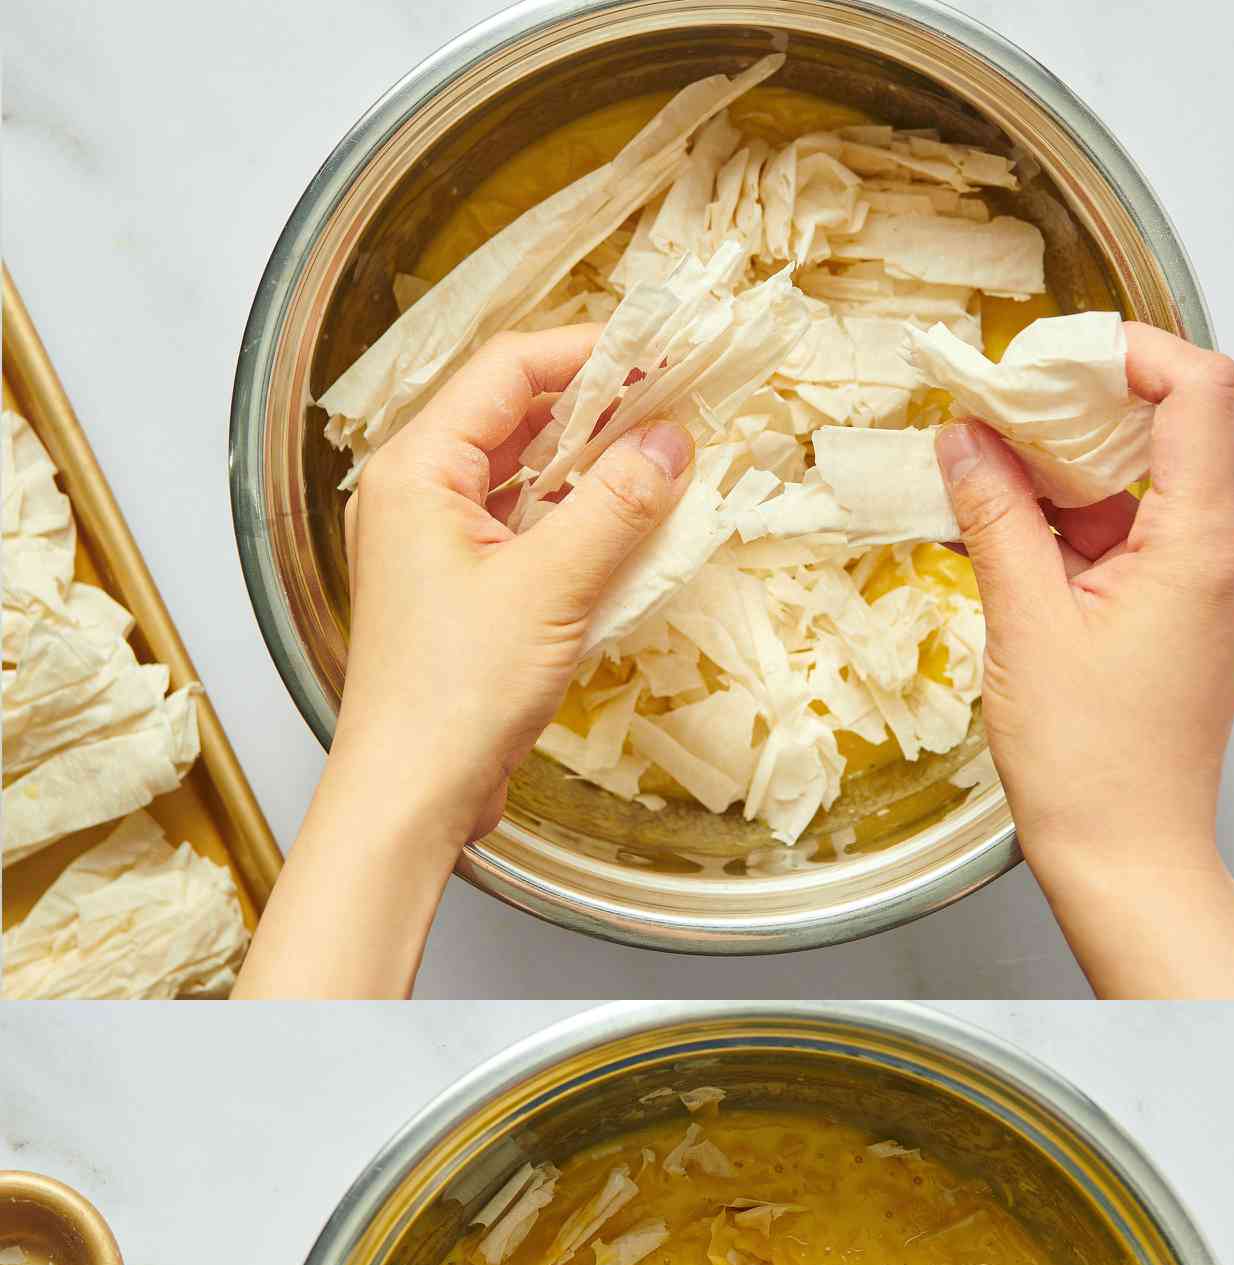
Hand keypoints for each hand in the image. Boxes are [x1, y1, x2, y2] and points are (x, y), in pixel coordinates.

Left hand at [235, 328, 692, 996]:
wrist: (411, 794)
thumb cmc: (452, 694)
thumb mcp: (550, 588)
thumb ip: (616, 507)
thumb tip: (671, 440)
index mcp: (417, 469)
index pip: (506, 370)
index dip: (588, 353)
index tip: (661, 356)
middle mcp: (418, 495)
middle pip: (515, 417)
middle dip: (598, 409)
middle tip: (675, 407)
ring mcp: (438, 545)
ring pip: (525, 476)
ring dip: (591, 468)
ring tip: (663, 463)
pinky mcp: (462, 593)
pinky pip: (526, 531)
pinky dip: (577, 522)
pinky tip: (629, 532)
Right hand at [937, 329, 1233, 997]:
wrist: (1129, 859)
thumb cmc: (1091, 768)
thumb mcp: (1024, 625)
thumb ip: (996, 515)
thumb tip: (965, 439)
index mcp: (1208, 546)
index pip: (1199, 388)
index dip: (1126, 352)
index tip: (1047, 360)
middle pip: (1185, 423)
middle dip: (1091, 404)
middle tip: (1006, 409)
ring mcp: (1225, 586)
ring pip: (1166, 477)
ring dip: (1086, 463)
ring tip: (1001, 475)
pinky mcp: (1202, 614)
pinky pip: (1156, 530)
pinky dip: (1094, 516)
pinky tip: (1025, 532)